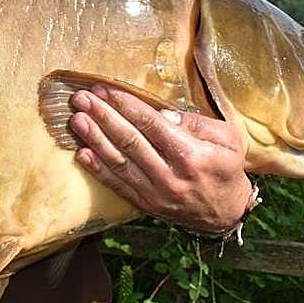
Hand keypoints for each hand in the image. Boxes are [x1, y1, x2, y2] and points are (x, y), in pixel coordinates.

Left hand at [68, 83, 252, 233]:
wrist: (227, 213)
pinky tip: (81, 153)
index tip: (104, 89)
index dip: (124, 105)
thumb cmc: (226, 168)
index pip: (150, 124)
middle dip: (102, 116)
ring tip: (76, 120)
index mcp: (190, 155)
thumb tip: (162, 114)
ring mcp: (156, 193)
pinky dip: (98, 170)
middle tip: (81, 98)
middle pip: (129, 141)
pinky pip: (118, 186)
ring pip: (119, 163)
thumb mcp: (227, 139)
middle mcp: (170, 176)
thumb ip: (195, 123)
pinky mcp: (146, 205)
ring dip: (94, 139)